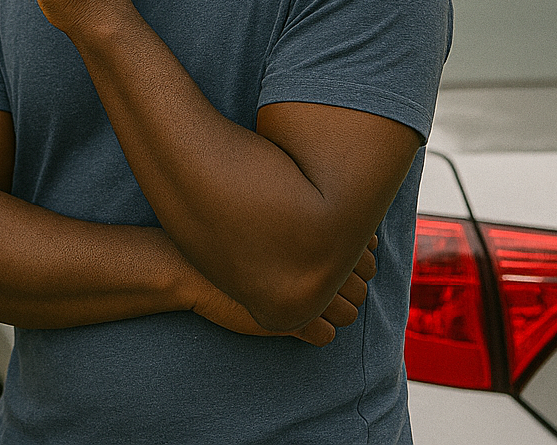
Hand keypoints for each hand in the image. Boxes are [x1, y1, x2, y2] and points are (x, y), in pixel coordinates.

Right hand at [189, 235, 376, 346]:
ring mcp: (309, 293)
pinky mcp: (295, 323)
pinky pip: (327, 336)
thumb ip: (310, 225)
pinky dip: (314, 332)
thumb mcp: (273, 220)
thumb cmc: (228, 236)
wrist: (188, 265)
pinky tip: (291, 318)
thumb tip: (357, 241)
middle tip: (312, 282)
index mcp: (319, 231)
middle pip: (361, 288)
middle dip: (344, 289)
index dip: (354, 263)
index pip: (368, 258)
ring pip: (350, 315)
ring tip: (301, 300)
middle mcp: (321, 260)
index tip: (327, 261)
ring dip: (331, 312)